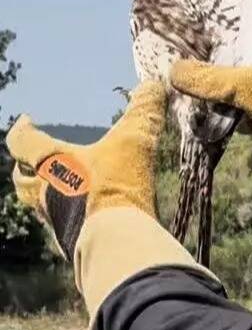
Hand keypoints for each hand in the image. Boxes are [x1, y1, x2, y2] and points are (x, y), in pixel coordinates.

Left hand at [8, 81, 165, 259]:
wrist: (116, 241)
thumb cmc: (117, 186)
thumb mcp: (135, 141)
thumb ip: (144, 111)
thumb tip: (152, 85)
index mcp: (53, 164)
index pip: (23, 142)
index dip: (23, 130)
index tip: (26, 120)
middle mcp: (46, 194)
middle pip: (22, 181)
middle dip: (24, 169)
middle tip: (31, 162)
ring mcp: (55, 222)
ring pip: (39, 207)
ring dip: (44, 196)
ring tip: (60, 190)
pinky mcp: (70, 244)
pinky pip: (60, 228)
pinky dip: (66, 218)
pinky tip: (84, 217)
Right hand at [171, 44, 251, 179]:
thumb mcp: (246, 85)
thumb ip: (210, 80)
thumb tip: (173, 71)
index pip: (242, 55)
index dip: (217, 57)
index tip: (188, 60)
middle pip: (241, 89)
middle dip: (217, 95)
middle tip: (183, 95)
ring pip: (249, 121)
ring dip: (230, 125)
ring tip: (196, 125)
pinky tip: (237, 156)